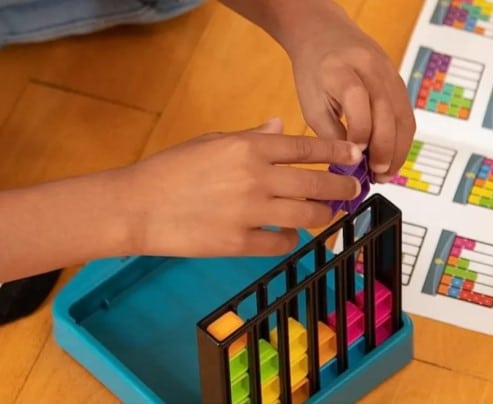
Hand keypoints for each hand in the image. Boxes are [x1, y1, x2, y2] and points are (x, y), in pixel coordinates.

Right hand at [121, 118, 361, 256]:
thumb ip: (251, 136)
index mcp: (248, 148)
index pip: (306, 148)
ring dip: (322, 216)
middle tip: (352, 190)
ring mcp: (249, 213)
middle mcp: (256, 178)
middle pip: (316, 184)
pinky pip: (281, 243)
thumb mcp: (211, 141)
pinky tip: (288, 235)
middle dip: (342, 187)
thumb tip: (281, 126)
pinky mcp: (239, 243)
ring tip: (326, 215)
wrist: (137, 206)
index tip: (355, 155)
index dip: (337, 152)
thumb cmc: (170, 169)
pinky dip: (289, 239)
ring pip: (306, 216)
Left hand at [284, 1, 415, 181]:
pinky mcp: (399, 81)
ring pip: (403, 116)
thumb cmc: (314, 71)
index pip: (358, 102)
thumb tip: (351, 165)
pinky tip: (392, 157)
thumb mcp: (312, 104)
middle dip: (384, 149)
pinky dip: (402, 140)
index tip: (354, 158)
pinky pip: (406, 115)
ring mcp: (389, 73)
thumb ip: (331, 134)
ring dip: (399, 150)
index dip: (359, 134)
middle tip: (377, 175)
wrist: (324, 36)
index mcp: (341, 70)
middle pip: (386, 112)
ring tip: (386, 173)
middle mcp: (370, 68)